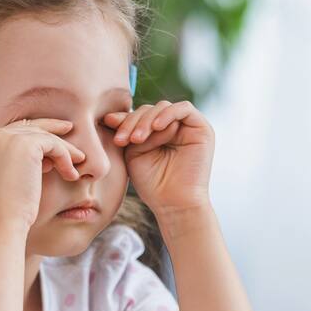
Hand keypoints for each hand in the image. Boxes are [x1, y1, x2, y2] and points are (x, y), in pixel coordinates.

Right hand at [0, 118, 86, 231]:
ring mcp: (7, 137)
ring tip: (78, 164)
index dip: (35, 136)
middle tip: (70, 130)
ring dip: (64, 150)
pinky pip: (54, 144)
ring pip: (44, 136)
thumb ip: (16, 164)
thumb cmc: (2, 211)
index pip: (14, 131)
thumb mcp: (5, 181)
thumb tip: (44, 160)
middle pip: (29, 127)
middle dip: (51, 129)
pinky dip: (65, 157)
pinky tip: (71, 175)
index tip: (53, 142)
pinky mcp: (26, 144)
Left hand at [104, 100, 214, 215]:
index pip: (138, 115)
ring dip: (146, 120)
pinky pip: (184, 108)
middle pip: (149, 109)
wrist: (174, 204)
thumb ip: (127, 133)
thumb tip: (110, 115)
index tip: (108, 123)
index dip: (123, 118)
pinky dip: (167, 114)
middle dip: (133, 121)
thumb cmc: (152, 184)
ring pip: (163, 107)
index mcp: (155, 133)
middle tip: (122, 139)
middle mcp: (172, 127)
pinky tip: (156, 128)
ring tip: (136, 140)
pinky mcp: (202, 128)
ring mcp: (187, 127)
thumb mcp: (133, 154)